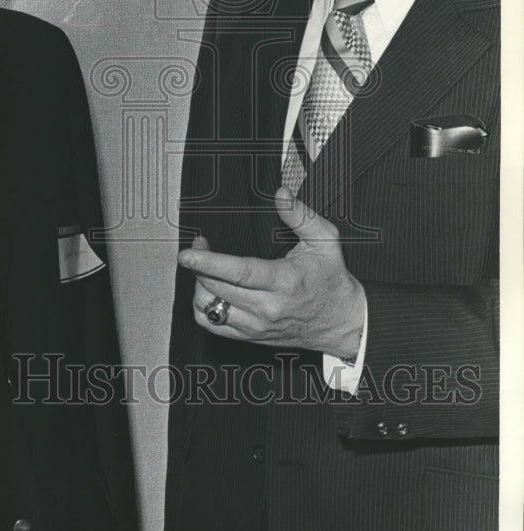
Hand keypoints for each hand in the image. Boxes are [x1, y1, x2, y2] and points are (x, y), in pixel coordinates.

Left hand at [178, 187, 365, 357]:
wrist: (341, 321)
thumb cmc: (331, 280)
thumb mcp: (325, 241)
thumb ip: (300, 215)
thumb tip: (281, 194)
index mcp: (284, 282)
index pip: (238, 273)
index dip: (208, 263)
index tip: (188, 254)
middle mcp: (267, 307)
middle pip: (215, 288)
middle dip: (199, 265)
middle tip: (200, 246)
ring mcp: (256, 325)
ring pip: (208, 308)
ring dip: (198, 286)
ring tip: (204, 269)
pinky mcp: (249, 336)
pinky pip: (212, 325)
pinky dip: (202, 307)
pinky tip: (209, 291)